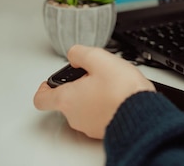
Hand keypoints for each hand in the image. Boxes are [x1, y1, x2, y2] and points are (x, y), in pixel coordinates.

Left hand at [33, 45, 154, 138]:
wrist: (142, 113)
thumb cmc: (122, 90)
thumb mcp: (100, 59)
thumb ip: (80, 53)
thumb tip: (74, 55)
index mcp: (68, 99)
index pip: (41, 98)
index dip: (44, 88)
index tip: (49, 84)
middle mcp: (75, 116)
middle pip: (67, 100)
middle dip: (78, 87)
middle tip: (94, 76)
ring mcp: (89, 126)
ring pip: (84, 108)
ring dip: (93, 96)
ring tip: (112, 85)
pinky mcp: (104, 130)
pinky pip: (99, 116)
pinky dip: (105, 106)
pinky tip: (119, 97)